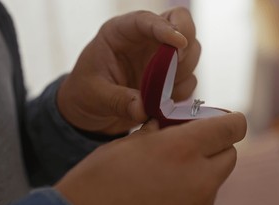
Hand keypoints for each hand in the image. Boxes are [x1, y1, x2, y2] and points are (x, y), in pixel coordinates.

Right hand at [55, 113, 246, 204]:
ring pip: (214, 179)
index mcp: (183, 150)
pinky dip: (190, 195)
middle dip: (214, 145)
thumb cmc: (94, 189)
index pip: (231, 127)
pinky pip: (202, 203)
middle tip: (188, 145)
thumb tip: (166, 129)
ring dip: (200, 171)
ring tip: (165, 175)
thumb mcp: (123, 147)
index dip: (229, 121)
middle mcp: (200, 179)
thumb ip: (155, 134)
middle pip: (229, 154)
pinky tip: (160, 199)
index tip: (219, 120)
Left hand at [57, 7, 200, 134]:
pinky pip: (190, 81)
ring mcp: (163, 57)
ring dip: (183, 73)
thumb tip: (143, 109)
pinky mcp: (172, 78)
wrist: (91, 111)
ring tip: (159, 95)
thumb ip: (118, 100)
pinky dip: (181, 94)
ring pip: (192, 52)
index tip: (178, 43)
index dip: (166, 28)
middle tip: (177, 65)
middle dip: (185, 45)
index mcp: (122, 32)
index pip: (148, 20)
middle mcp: (147, 39)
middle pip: (182, 26)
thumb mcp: (95, 95)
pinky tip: (162, 104)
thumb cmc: (86, 93)